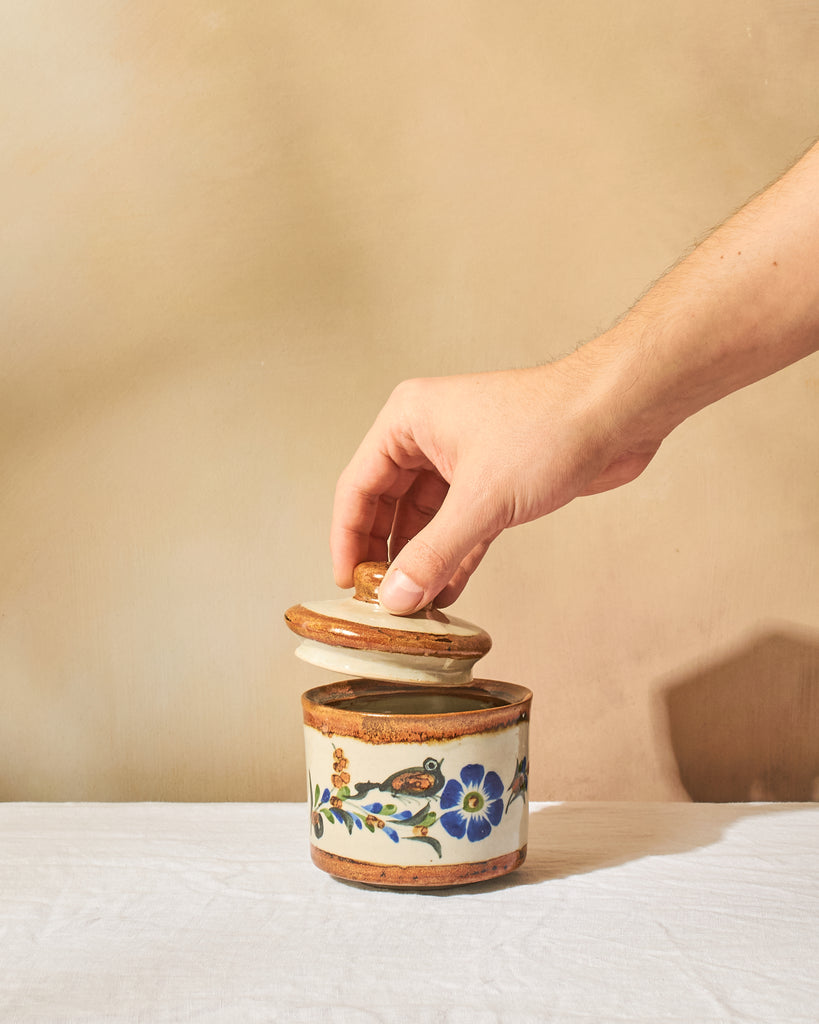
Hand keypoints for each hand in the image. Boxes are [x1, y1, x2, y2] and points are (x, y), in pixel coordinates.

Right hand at [330, 348, 664, 613]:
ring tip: (412, 604)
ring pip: (425, 520)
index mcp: (408, 421)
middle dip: (385, 553)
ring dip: (421, 561)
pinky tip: (445, 591)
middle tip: (379, 599)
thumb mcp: (481, 499)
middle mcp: (429, 437)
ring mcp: (462, 460)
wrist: (618, 414)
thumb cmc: (550, 427)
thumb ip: (434, 553)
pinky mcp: (494, 482)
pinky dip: (453, 558)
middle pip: (387, 505)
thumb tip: (396, 597)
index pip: (358, 486)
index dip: (348, 538)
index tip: (347, 583)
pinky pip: (460, 527)